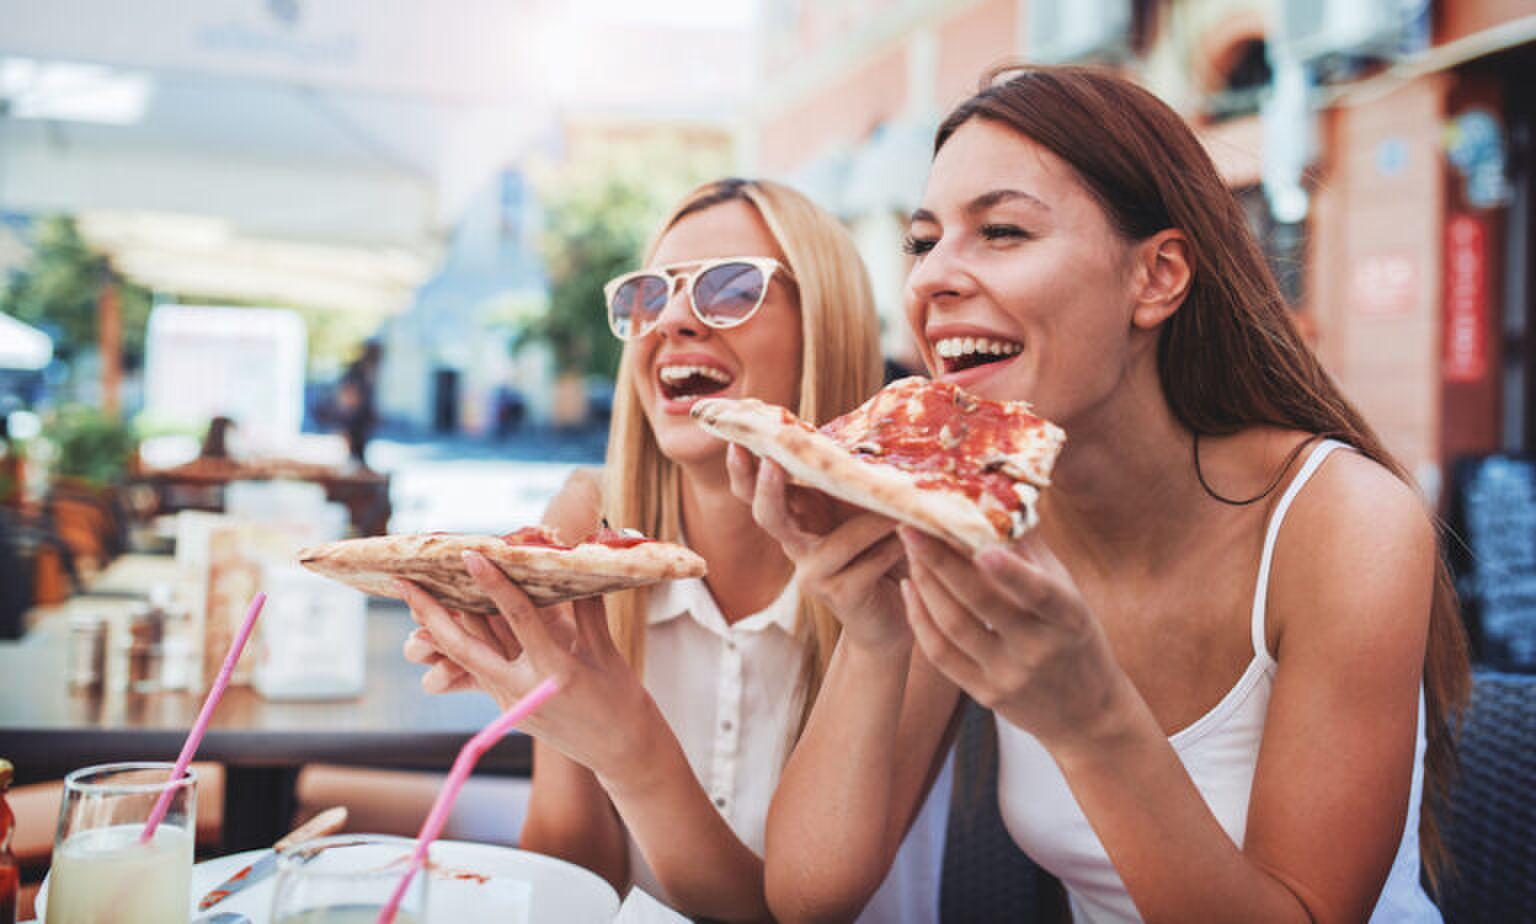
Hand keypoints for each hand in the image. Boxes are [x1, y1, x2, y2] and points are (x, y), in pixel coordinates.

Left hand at [397, 551, 658, 776]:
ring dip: (438, 628)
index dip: (494, 584)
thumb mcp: (607, 652)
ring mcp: (511, 703)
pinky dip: (463, 643)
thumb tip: (577, 566)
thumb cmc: (621, 700)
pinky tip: (446, 621)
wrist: (620, 751)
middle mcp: (525, 690)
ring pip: (466, 658)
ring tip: (414, 597)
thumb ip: (588, 610)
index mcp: (556, 672)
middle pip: (466, 647)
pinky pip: (479, 668)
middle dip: (431, 615)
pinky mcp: (507, 709)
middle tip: (405, 583)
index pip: (519, 619)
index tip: (471, 555)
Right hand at [726, 444, 909, 650]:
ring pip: (838, 541)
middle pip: (767, 515)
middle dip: (767, 489)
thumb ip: (853, 484)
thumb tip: (871, 439)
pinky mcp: (839, 595)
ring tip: (903, 508)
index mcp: (797, 518)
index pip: (756, 491)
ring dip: (874, 523)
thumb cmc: (878, 552)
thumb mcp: (861, 510)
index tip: (736, 442)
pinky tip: (911, 539)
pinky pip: (868, 564)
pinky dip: (892, 549)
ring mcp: (813, 574)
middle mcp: (796, 546)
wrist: (891, 614)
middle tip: (771, 463)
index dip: (742, 470)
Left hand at [899, 527, 1124, 748]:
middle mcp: (1038, 649)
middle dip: (941, 561)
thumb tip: (998, 495)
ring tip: (909, 549)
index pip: (1039, 592)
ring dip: (925, 583)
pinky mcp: (985, 695)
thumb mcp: (1069, 594)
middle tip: (912, 525)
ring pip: (953, 626)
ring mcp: (1009, 676)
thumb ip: (1032, 552)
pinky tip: (911, 587)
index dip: (1011, 571)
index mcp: (1068, 618)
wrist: (1088, 715)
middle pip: (981, 604)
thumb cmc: (1074, 638)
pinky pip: (941, 654)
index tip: (979, 543)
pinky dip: (920, 619)